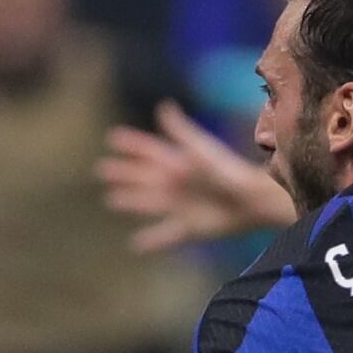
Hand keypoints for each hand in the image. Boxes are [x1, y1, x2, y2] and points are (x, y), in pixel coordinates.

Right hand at [97, 101, 295, 253]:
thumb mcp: (200, 150)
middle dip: (124, 173)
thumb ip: (181, 132)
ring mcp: (181, 206)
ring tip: (111, 200)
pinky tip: (136, 244)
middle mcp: (176, 184)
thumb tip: (163, 107)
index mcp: (178, 163)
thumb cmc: (226, 172)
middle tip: (103, 169)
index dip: (132, 144)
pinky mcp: (189, 227)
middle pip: (144, 177)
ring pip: (148, 203)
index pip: (150, 150)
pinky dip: (151, 240)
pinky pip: (165, 234)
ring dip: (130, 201)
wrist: (250, 201)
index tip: (113, 138)